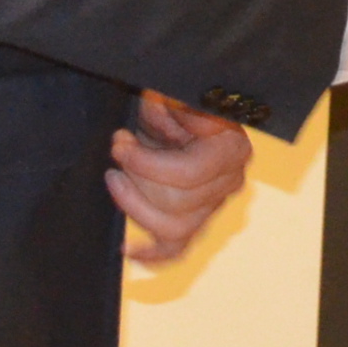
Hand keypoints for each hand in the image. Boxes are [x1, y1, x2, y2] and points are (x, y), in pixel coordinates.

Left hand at [109, 91, 250, 265]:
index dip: (147, 163)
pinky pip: (176, 248)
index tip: (119, 142)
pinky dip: (151, 253)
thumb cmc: (180, 99)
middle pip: (180, 205)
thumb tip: (158, 111)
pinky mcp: (196, 221)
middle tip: (116, 154)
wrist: (187, 109)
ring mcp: (214, 206)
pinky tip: (127, 248)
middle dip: (138, 180)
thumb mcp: (175, 93)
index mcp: (232, 150)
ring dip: (137, 207)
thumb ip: (170, 105)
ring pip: (176, 230)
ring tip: (115, 181)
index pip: (190, 173)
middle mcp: (229, 182)